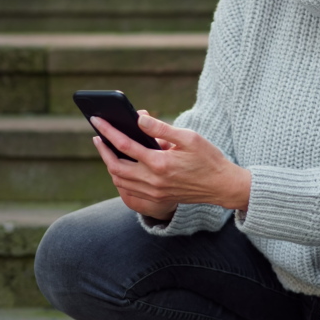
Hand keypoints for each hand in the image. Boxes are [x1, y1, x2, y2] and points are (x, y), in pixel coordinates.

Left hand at [90, 111, 250, 220]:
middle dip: (103, 150)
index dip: (108, 131)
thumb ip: (162, 129)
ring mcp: (154, 193)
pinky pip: (129, 191)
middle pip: (115, 166)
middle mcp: (154, 181)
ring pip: (119, 180)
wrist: (221, 186)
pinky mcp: (157, 200)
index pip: (125, 145)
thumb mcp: (189, 138)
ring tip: (106, 149)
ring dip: (109, 164)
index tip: (97, 120)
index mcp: (160, 163)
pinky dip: (119, 179)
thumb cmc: (208, 159)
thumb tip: (139, 119)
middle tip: (97, 136)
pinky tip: (120, 167)